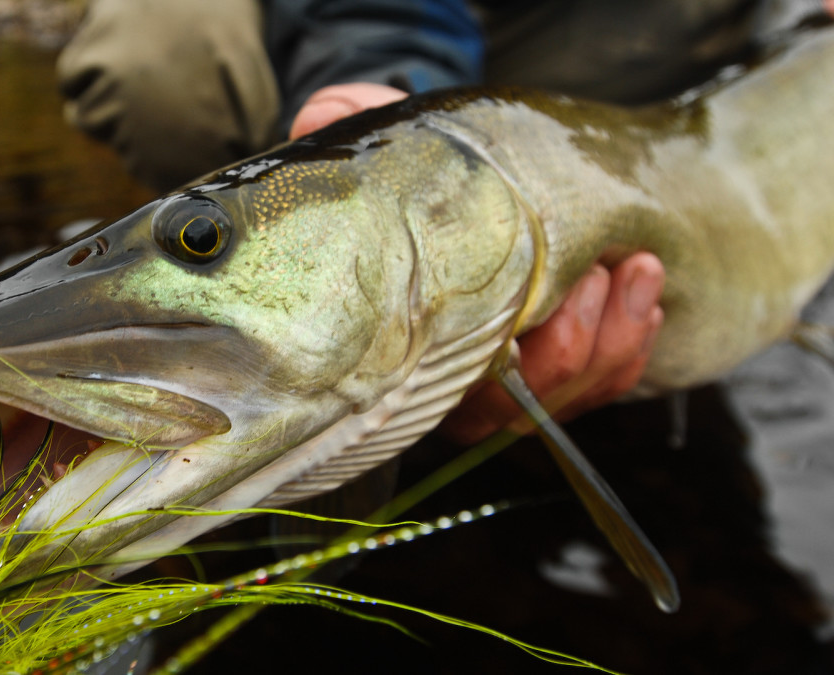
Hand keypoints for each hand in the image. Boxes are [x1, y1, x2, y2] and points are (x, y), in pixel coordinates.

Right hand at [291, 85, 666, 443]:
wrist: (483, 178)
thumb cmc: (434, 174)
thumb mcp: (397, 145)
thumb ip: (354, 126)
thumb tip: (318, 118)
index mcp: (408, 348)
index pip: (448, 392)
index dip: (497, 368)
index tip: (529, 312)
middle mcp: (459, 381)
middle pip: (516, 410)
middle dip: (568, 348)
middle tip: (593, 273)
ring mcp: (519, 381)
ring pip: (571, 395)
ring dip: (612, 336)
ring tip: (634, 266)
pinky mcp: (573, 369)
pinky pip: (611, 380)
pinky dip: (634, 337)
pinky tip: (641, 286)